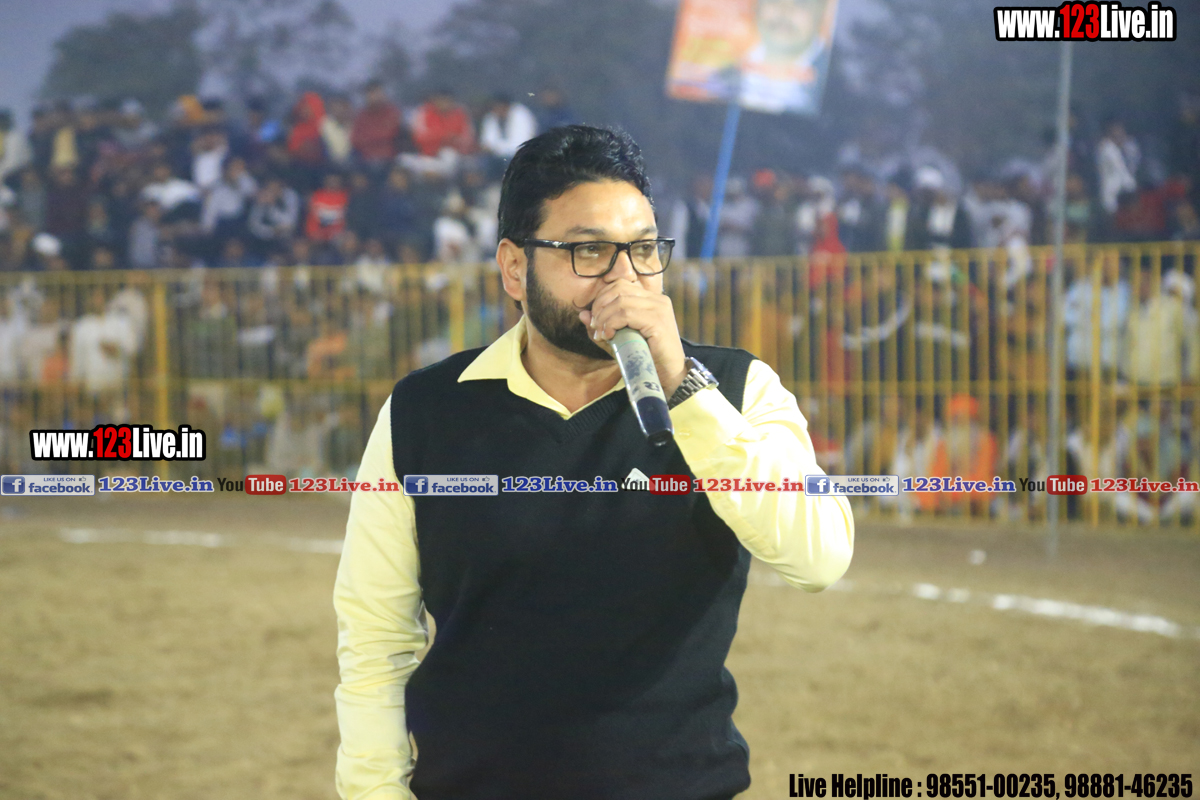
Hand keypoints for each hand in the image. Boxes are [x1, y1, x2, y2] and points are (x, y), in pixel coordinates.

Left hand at [579, 281, 687, 396]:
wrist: (669, 376)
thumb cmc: (645, 358)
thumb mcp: (619, 340)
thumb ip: (602, 326)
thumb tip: (582, 314)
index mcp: (651, 299)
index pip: (620, 285)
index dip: (602, 298)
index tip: (594, 320)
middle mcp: (657, 299)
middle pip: (618, 289)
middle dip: (600, 306)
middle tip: (594, 326)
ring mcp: (659, 308)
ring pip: (620, 301)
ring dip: (604, 317)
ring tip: (601, 334)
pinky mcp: (658, 321)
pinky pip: (626, 314)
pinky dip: (612, 323)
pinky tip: (609, 336)